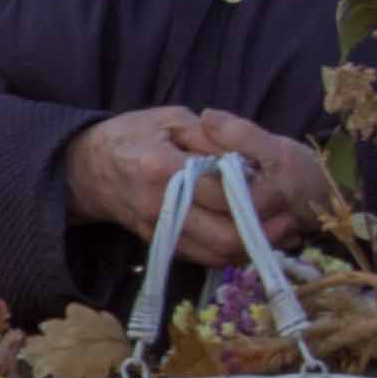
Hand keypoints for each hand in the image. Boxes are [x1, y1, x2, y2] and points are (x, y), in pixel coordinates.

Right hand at [62, 107, 327, 262]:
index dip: (258, 193)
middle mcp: (158, 207)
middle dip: (263, 229)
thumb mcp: (171, 119)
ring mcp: (158, 230)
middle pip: (223, 235)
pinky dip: (234, 251)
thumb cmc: (133, 135)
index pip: (221, 191)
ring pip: (217, 254)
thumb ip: (212, 136)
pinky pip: (205, 258)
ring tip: (279, 227)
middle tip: (289, 214)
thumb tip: (250, 158)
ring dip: (253, 246)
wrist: (87, 168)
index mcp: (161, 168)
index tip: (282, 184)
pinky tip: (253, 235)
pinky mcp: (161, 244)